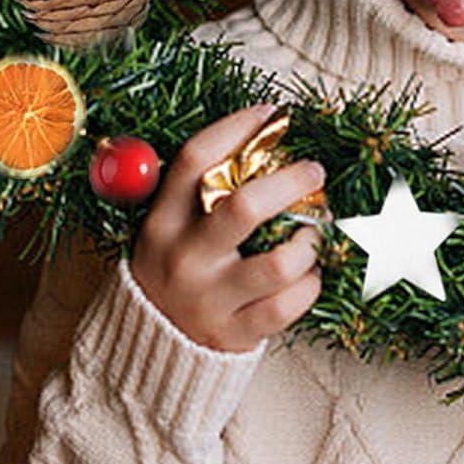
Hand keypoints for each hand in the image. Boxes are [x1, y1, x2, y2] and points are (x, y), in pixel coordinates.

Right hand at [131, 104, 326, 353]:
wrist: (148, 349)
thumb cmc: (174, 270)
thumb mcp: (168, 228)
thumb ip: (199, 191)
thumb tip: (259, 133)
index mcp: (163, 222)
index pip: (194, 160)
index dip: (235, 128)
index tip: (270, 114)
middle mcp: (184, 258)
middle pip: (245, 206)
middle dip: (291, 181)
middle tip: (314, 170)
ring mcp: (210, 299)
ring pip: (280, 263)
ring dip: (310, 241)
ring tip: (315, 231)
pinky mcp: (235, 333)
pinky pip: (290, 304)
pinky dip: (311, 283)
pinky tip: (309, 273)